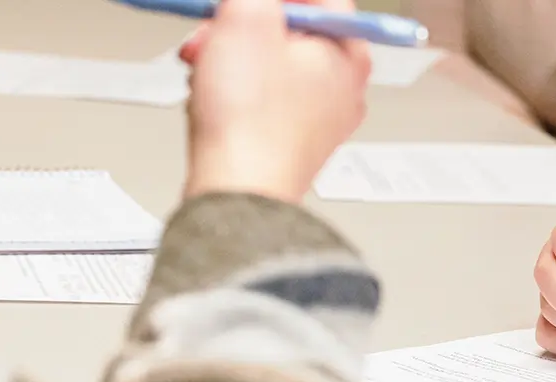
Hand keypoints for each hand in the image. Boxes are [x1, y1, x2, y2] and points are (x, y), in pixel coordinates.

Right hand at [180, 0, 371, 202]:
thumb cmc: (253, 120)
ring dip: (229, 52)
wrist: (239, 190)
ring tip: (205, 63)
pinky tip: (212, 94)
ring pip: (270, 61)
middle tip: (213, 26)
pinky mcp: (291, 139)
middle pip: (290, 28)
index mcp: (350, 52)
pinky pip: (261, 95)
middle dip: (242, 22)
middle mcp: (344, 86)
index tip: (244, 1)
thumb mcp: (247, 19)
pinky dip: (233, 86)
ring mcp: (320, 116)